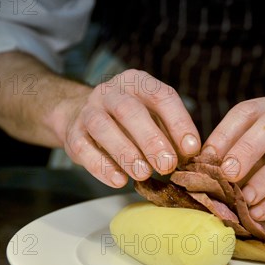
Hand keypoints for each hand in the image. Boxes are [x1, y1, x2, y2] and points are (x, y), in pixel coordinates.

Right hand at [60, 69, 200, 186]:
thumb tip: (189, 156)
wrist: (82, 117)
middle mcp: (111, 92)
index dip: (178, 122)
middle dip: (151, 139)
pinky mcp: (73, 133)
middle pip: (129, 110)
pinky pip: (84, 149)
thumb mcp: (154, 119)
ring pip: (103, 127)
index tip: (191, 149)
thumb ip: (171, 134)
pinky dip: (102, 166)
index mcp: (138, 83)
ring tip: (143, 174)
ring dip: (125, 153)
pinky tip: (119, 181)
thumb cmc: (130, 122)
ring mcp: (88, 110)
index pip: (161, 96)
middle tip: (167, 165)